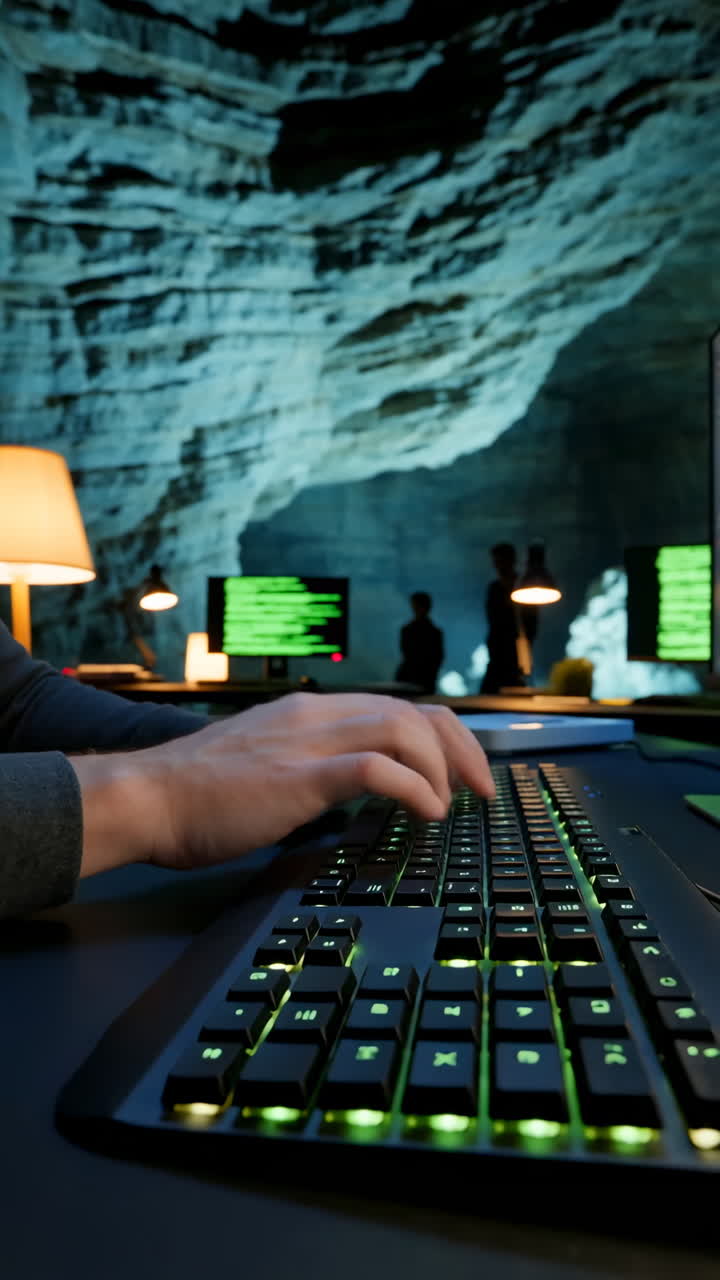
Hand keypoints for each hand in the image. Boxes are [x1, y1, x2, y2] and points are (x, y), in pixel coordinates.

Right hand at [71, 692, 493, 876]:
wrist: (147, 797)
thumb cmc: (197, 795)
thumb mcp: (266, 768)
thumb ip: (310, 768)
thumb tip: (354, 793)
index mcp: (309, 713)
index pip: (396, 706)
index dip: (441, 736)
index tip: (462, 773)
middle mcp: (315, 716)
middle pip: (414, 712)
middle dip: (459, 750)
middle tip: (480, 791)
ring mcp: (307, 741)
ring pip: (403, 729)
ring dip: (442, 769)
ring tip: (451, 804)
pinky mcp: (298, 776)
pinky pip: (376, 770)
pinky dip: (414, 788)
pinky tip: (426, 813)